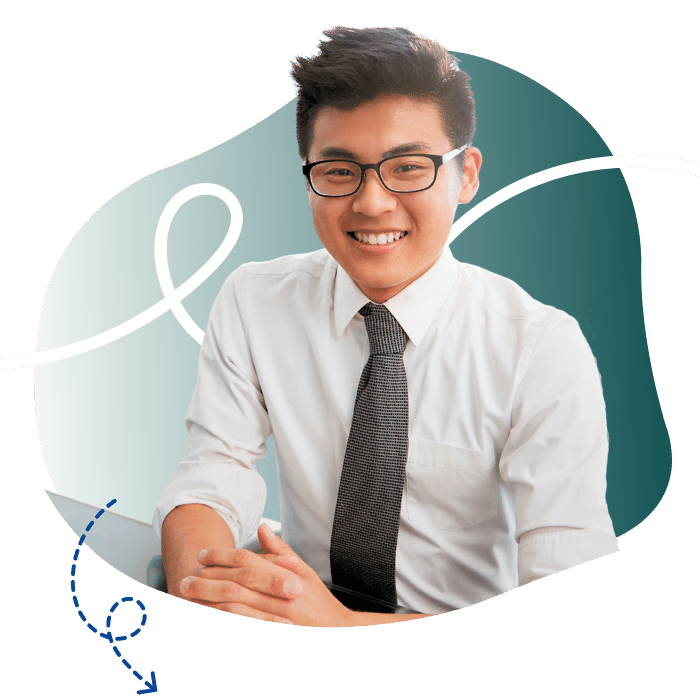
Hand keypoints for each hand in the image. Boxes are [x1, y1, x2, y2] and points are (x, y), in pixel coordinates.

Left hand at [179, 525, 355, 626]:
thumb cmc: (319, 603)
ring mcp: (277, 620)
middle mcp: (281, 598)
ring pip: (235, 609)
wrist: (339, 635)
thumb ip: (281, 551)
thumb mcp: (304, 572)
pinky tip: (207, 620)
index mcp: (287, 578)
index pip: (248, 562)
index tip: (203, 556)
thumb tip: (262, 529)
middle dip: (208, 581)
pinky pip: (243, 629)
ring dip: (209, 604)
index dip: (222, 556)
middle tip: (186, 579)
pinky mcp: (273, 636)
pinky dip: (223, 624)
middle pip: (236, 585)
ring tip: (189, 600)